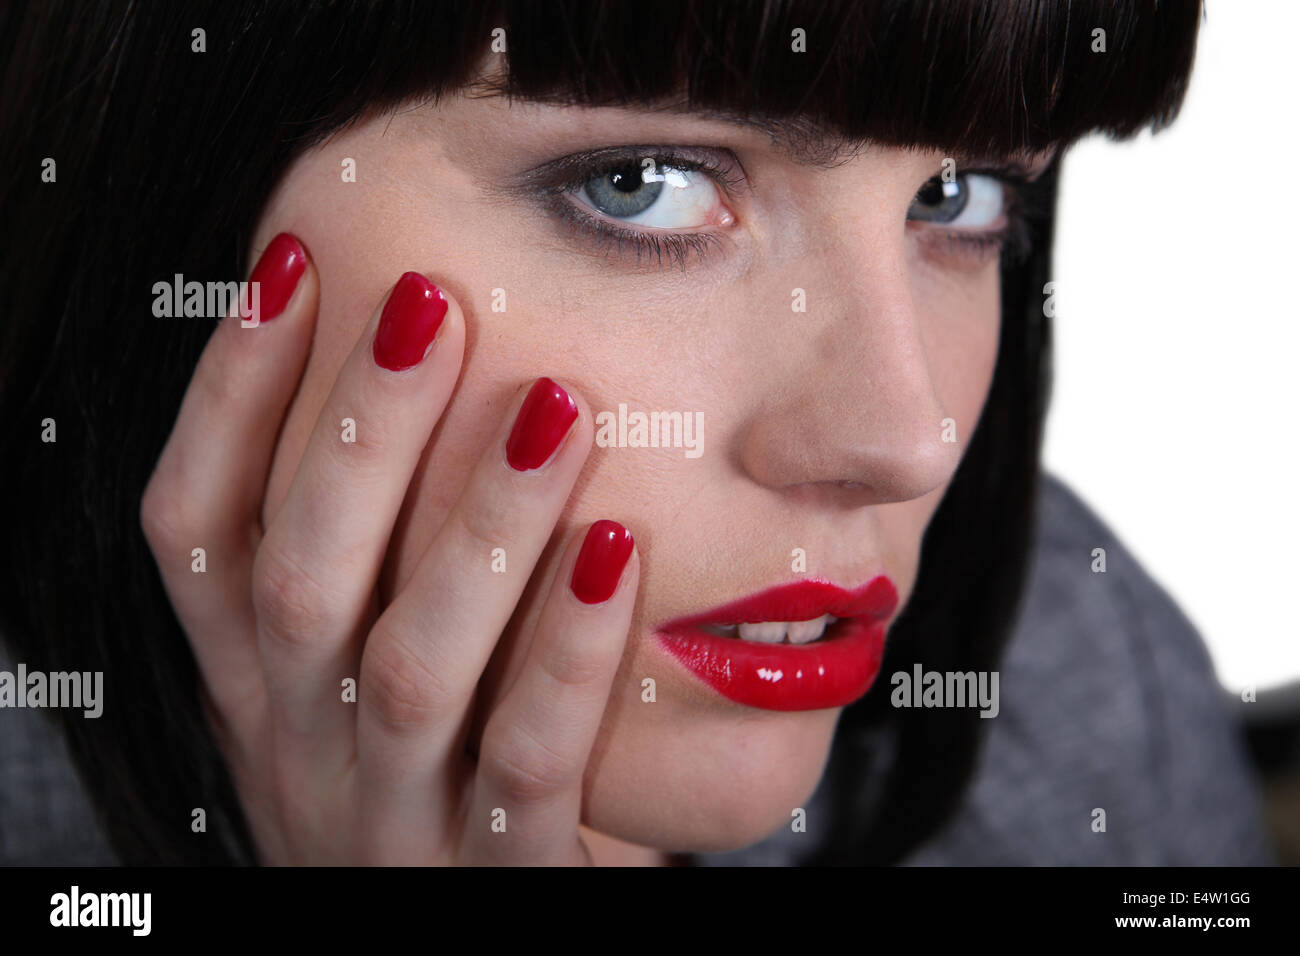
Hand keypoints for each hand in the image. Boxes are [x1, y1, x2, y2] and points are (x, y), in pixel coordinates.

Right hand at [141, 235, 637, 863]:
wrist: (459, 936)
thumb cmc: (417, 775)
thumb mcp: (353, 674)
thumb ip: (366, 557)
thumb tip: (408, 366)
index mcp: (254, 683)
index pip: (198, 527)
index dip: (230, 395)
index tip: (291, 263)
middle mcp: (298, 743)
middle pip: (297, 577)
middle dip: (357, 433)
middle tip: (429, 302)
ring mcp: (387, 813)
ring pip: (406, 663)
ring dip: (476, 529)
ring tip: (553, 408)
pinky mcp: (494, 868)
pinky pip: (525, 760)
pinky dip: (564, 656)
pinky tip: (619, 553)